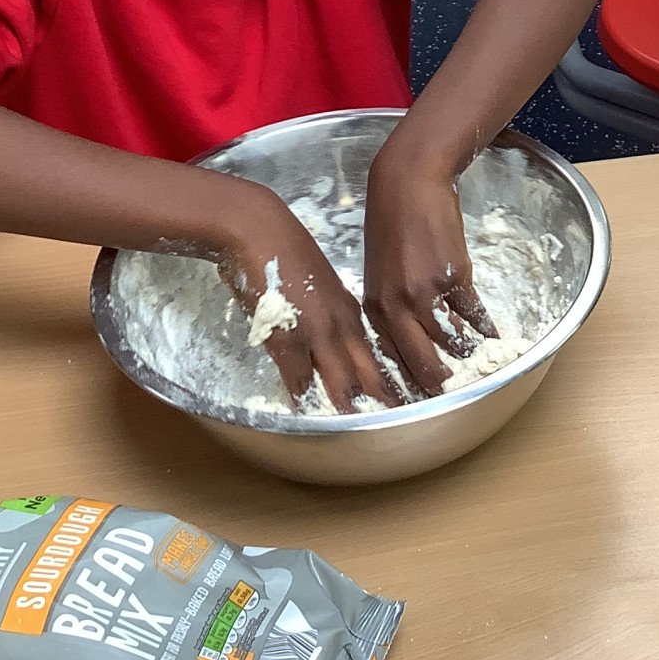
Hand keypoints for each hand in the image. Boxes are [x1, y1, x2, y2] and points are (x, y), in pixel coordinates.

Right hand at [219, 187, 396, 414]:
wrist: (257, 228)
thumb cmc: (284, 249)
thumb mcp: (320, 282)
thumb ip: (328, 311)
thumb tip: (329, 337)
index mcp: (351, 311)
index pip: (377, 355)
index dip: (388, 381)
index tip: (401, 402)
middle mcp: (340, 325)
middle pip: (369, 373)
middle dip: (383, 401)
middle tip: (398, 427)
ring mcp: (315, 333)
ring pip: (342, 381)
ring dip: (350, 408)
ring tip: (361, 430)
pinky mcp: (286, 338)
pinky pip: (300, 379)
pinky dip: (305, 399)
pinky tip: (310, 415)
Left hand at [362, 150, 495, 394]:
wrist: (409, 182)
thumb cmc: (393, 223)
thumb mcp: (382, 270)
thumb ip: (393, 306)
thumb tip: (414, 338)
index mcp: (376, 308)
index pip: (394, 361)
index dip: (412, 382)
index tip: (427, 395)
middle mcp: (397, 307)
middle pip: (424, 364)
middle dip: (442, 382)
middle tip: (456, 388)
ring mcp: (426, 294)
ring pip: (453, 343)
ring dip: (468, 352)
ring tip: (478, 357)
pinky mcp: (454, 278)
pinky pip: (474, 315)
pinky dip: (486, 327)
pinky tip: (492, 333)